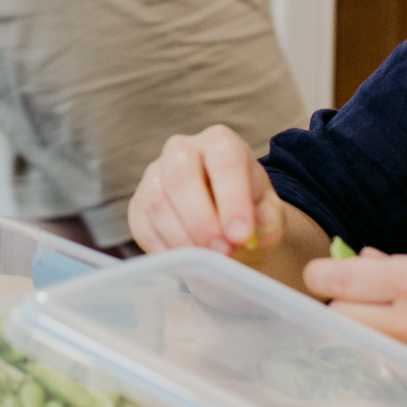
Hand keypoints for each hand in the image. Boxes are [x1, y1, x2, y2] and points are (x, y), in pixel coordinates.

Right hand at [128, 125, 286, 254]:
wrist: (224, 220)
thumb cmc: (248, 210)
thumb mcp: (269, 212)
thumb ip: (269, 219)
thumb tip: (254, 232)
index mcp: (220, 143)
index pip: (224, 161)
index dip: (232, 199)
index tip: (241, 236)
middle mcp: (182, 150)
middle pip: (180, 175)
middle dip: (201, 219)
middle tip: (222, 251)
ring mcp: (154, 175)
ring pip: (156, 201)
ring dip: (183, 238)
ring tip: (207, 261)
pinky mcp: (137, 203)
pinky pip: (143, 226)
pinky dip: (165, 249)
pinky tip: (187, 262)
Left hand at [303, 242, 406, 406]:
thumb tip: (368, 262)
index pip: (337, 280)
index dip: (320, 276)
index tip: (322, 275)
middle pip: (340, 319)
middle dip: (340, 306)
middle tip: (355, 300)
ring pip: (364, 350)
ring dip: (366, 335)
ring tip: (388, 325)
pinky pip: (397, 376)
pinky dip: (396, 362)